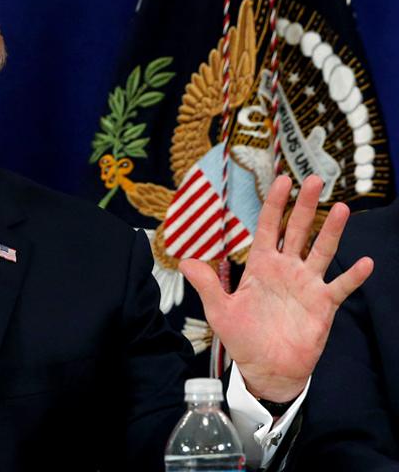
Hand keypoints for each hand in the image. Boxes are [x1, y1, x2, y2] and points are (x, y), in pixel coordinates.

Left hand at [180, 175, 372, 401]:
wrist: (266, 368)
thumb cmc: (243, 338)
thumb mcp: (219, 310)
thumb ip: (207, 284)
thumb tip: (185, 260)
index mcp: (261, 266)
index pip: (269, 228)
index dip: (274, 204)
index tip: (281, 180)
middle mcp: (286, 269)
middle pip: (298, 231)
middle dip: (306, 206)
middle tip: (315, 180)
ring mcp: (307, 285)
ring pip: (322, 251)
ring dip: (332, 230)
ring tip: (341, 208)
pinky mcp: (323, 305)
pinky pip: (340, 287)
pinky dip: (353, 276)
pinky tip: (364, 263)